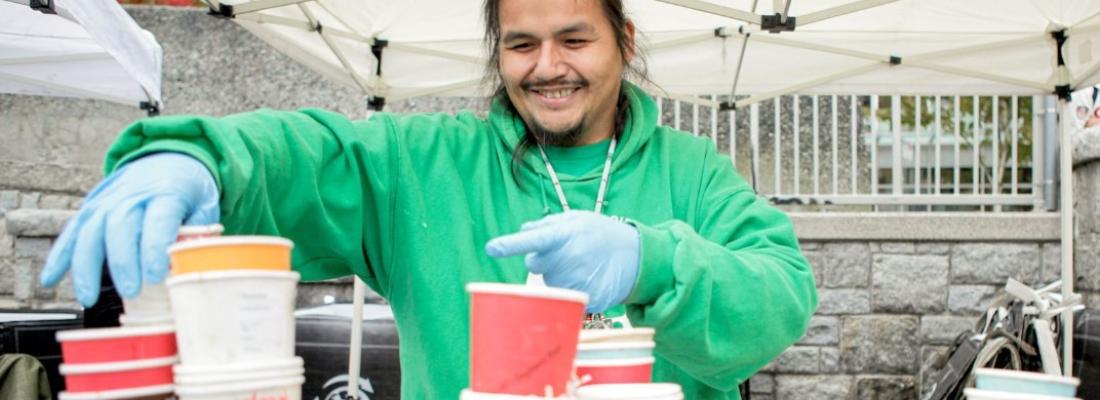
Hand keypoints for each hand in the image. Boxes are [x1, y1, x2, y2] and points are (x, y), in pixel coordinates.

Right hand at [40, 153, 219, 306]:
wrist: (168, 160)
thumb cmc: (188, 192)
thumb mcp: (206, 207)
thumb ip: (201, 235)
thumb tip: (193, 264)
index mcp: (167, 192)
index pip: (159, 219)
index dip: (154, 248)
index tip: (155, 275)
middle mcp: (133, 194)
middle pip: (120, 225)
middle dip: (122, 262)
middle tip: (130, 292)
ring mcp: (107, 200)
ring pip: (89, 230)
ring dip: (85, 266)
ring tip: (88, 298)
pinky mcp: (90, 208)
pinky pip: (71, 232)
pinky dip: (59, 257)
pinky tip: (50, 279)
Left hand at [485, 211, 639, 312]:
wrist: (637, 256)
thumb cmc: (602, 234)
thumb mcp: (578, 219)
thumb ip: (548, 225)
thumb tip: (523, 229)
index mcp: (565, 236)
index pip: (533, 241)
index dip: (510, 245)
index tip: (492, 248)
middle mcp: (567, 259)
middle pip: (534, 264)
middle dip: (543, 258)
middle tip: (566, 252)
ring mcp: (575, 281)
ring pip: (549, 280)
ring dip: (558, 274)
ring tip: (581, 264)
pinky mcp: (583, 298)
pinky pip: (563, 295)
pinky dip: (571, 288)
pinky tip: (586, 277)